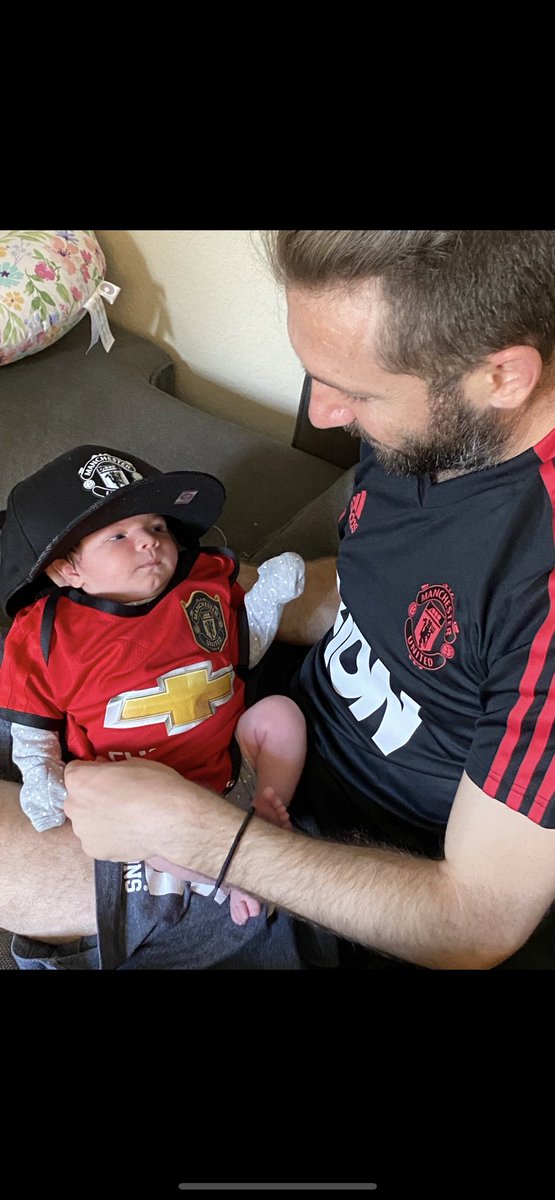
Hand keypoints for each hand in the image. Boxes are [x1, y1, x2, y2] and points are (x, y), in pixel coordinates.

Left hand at [63, 757, 238, 873]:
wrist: (172, 821)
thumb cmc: (155, 786)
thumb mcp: (132, 763)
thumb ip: (108, 768)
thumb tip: (102, 770)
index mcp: (78, 780)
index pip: (74, 771)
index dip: (90, 772)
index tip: (104, 776)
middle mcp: (74, 806)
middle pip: (76, 798)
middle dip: (91, 797)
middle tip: (115, 798)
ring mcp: (82, 831)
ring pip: (86, 821)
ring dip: (98, 819)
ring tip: (124, 819)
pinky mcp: (94, 851)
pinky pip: (96, 840)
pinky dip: (107, 837)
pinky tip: (126, 833)